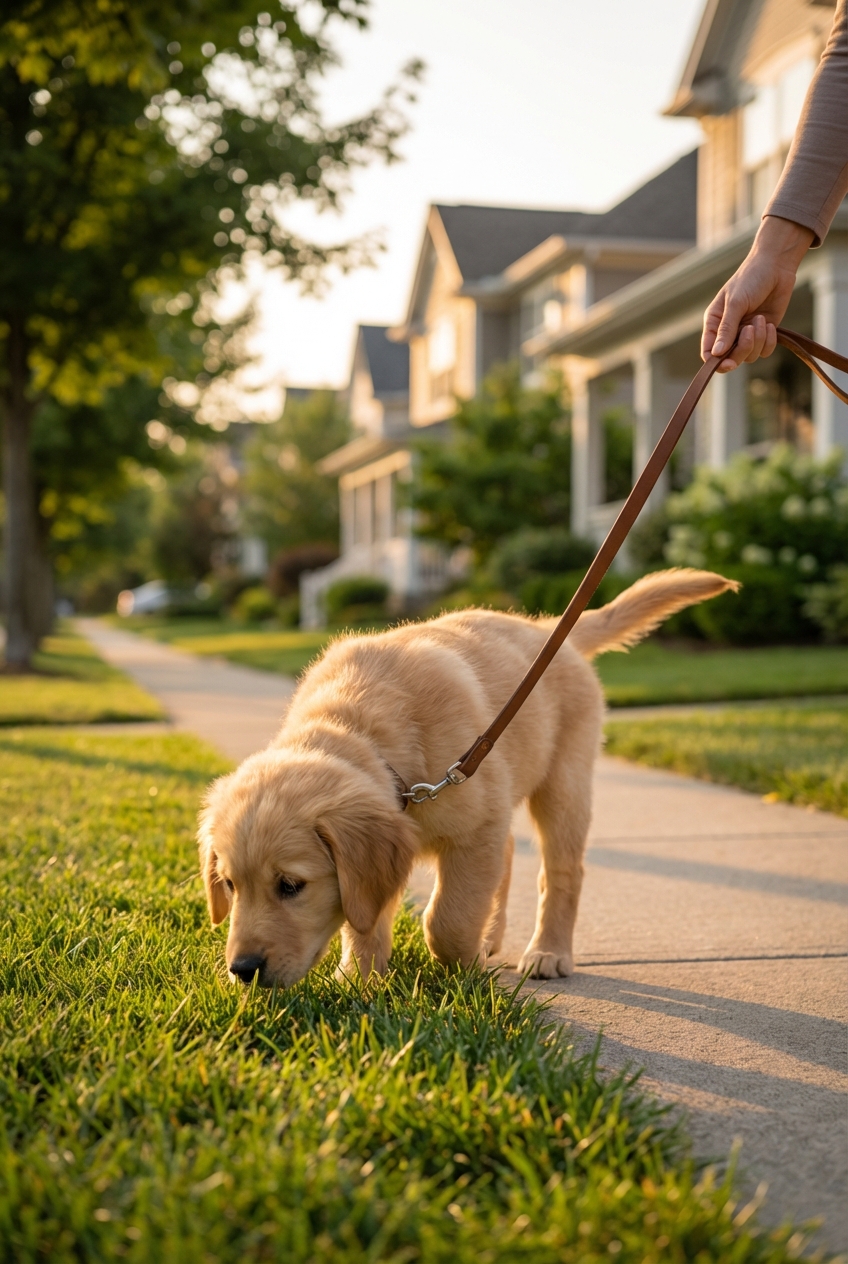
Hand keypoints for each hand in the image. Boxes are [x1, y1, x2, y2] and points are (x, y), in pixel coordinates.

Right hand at [701, 216, 813, 372]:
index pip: (709, 353)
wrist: (775, 267)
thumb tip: (717, 354)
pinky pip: (764, 351)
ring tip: (761, 319)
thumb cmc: (750, 279)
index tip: (729, 363)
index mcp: (715, 324)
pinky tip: (769, 324)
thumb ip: (726, 329)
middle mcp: (729, 332)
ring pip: (749, 356)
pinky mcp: (764, 334)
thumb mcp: (735, 303)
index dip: (716, 362)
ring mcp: (747, 334)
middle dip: (742, 349)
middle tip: (749, 330)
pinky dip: (769, 341)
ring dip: (757, 340)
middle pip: (730, 359)